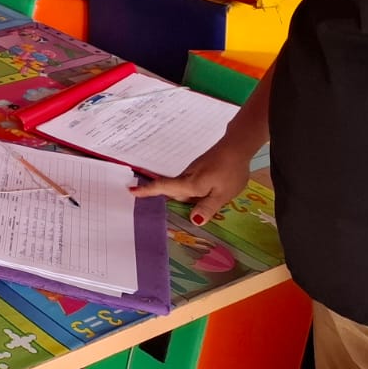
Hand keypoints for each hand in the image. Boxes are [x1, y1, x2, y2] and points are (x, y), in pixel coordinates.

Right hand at [130, 137, 252, 225]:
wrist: (236, 147)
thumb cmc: (230, 172)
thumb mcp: (223, 194)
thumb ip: (208, 207)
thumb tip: (193, 221)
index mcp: (190, 184)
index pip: (165, 188)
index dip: (149, 191)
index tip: (131, 191)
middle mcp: (187, 177)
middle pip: (173, 192)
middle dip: (169, 199)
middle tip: (157, 205)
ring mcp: (193, 172)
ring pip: (183, 189)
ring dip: (186, 198)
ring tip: (194, 205)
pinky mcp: (199, 170)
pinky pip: (191, 184)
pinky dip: (194, 192)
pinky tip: (209, 195)